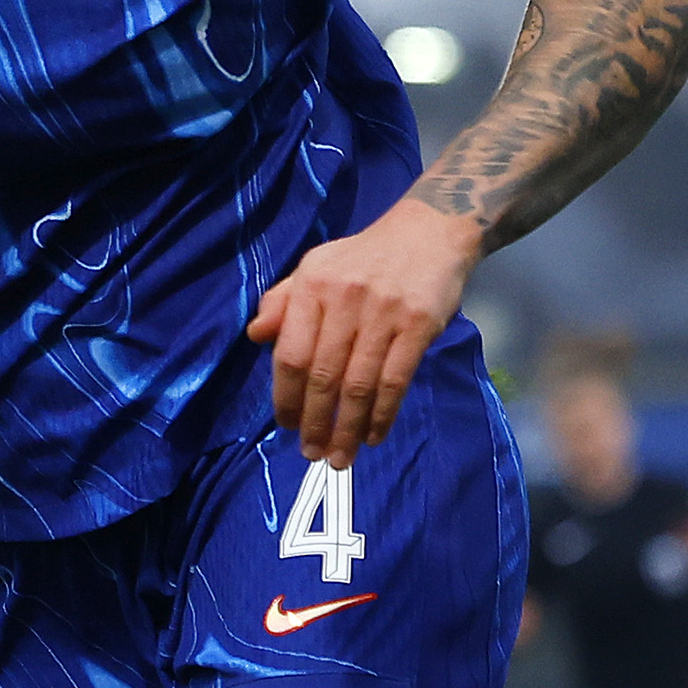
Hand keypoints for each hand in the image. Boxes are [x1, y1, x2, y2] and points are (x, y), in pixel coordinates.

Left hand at [244, 192, 480, 466]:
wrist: (431, 230)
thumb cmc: (365, 256)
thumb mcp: (317, 266)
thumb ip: (283, 302)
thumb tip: (255, 336)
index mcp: (313, 286)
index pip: (291, 354)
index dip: (285, 397)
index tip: (285, 425)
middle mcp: (345, 300)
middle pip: (323, 376)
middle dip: (314, 422)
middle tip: (311, 452)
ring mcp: (384, 313)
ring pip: (359, 385)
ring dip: (347, 429)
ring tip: (340, 456)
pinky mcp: (419, 325)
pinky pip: (396, 380)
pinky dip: (382, 414)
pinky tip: (373, 435)